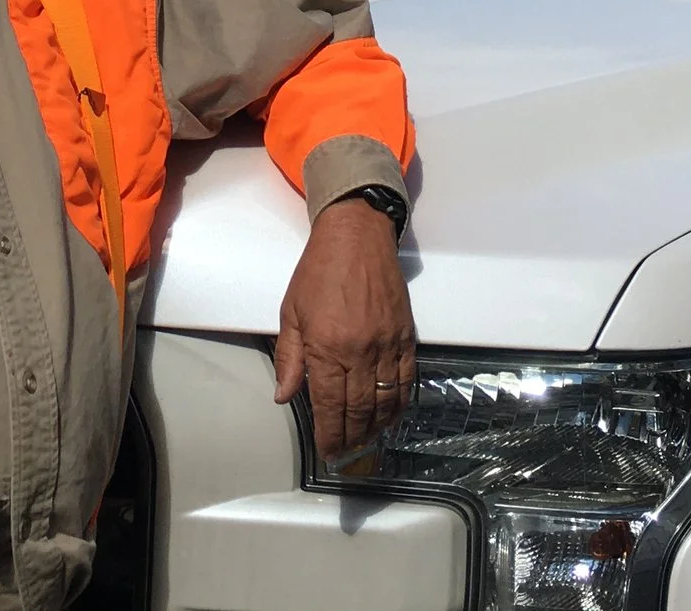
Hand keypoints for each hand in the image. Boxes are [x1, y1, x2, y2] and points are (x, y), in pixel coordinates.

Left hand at [273, 194, 415, 461]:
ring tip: (367, 441)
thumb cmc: (319, 271)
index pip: (329, 405)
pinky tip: (392, 415)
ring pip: (385, 400)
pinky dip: (400, 403)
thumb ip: (289, 358)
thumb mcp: (291, 312)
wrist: (356, 236)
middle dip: (352, 437)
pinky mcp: (404, 336)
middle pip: (359, 409)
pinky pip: (406, 380)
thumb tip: (285, 395)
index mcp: (326, 346)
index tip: (328, 451)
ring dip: (377, 427)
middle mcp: (358, 351)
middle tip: (346, 453)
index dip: (330, 434)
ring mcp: (386, 344)